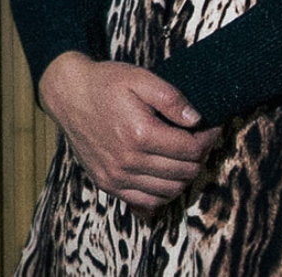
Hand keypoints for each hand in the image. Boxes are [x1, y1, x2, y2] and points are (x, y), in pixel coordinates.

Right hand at [38, 52, 222, 211]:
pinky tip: (168, 174)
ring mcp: (115, 176)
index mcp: (140, 134)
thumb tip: (197, 120)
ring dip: (184, 175)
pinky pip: (145, 202)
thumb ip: (173, 99)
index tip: (212, 128)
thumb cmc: (107, 84)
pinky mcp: (106, 183)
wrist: (69, 96)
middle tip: (201, 140)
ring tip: (186, 156)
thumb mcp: (142, 79)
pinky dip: (163, 193)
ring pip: (168, 191)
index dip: (208, 139)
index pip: (190, 150)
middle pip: (183, 172)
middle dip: (200, 157)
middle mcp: (127, 161)